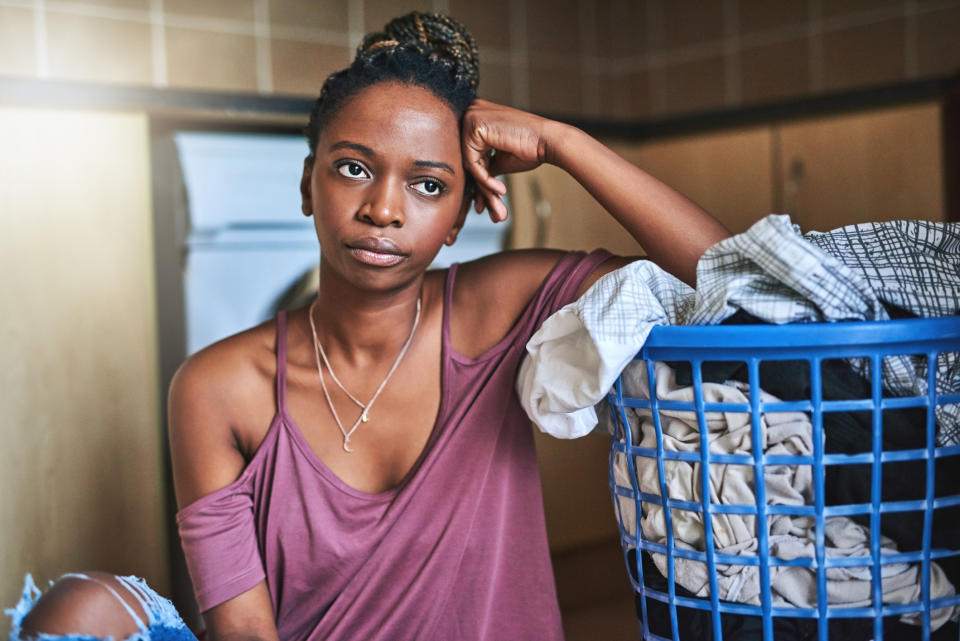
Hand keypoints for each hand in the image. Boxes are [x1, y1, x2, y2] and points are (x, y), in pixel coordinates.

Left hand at [461, 99, 555, 221]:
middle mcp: (471, 112)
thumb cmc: (530, 149)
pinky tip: (501, 190)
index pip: (470, 155)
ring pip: (469, 164)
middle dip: (482, 189)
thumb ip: (482, 167)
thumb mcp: (499, 160)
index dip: (480, 182)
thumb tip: (472, 190)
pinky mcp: (473, 125)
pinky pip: (473, 162)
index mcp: (477, 118)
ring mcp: (470, 116)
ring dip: (485, 189)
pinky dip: (486, 180)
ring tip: (499, 208)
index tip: (485, 206)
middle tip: (494, 213)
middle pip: (468, 160)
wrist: (549, 141)